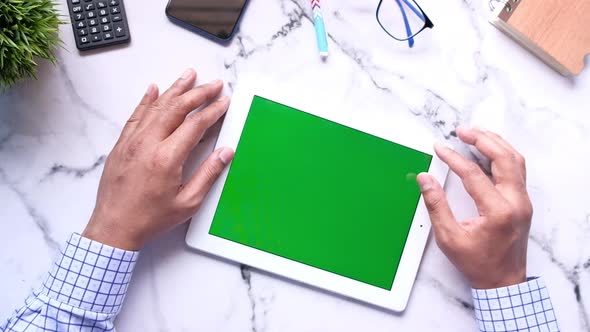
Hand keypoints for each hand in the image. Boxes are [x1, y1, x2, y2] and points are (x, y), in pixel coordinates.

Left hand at [82, 68, 234, 249]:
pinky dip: (146, 100)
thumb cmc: (151, 218)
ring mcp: (132, 142)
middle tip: (214, 84)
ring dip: (175, 89)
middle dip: (198, 93)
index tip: (224, 101)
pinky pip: (136, 115)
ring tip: (189, 75)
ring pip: (156, 107)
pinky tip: (154, 88)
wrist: (114, 227)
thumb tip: (225, 152)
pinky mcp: (121, 145)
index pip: (195, 125)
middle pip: (176, 109)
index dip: (212, 111)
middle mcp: (148, 144)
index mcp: (166, 158)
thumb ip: (208, 174)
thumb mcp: (188, 202)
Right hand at [416, 127, 531, 288]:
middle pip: (504, 159)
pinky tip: (489, 150)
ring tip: (476, 133)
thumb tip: (425, 179)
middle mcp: (516, 202)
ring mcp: (523, 201)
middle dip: (483, 140)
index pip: (475, 175)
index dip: (454, 159)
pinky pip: (517, 170)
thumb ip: (436, 205)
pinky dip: (503, 155)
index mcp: (498, 212)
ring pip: (515, 161)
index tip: (439, 149)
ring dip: (496, 144)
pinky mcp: (522, 202)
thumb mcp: (449, 237)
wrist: (503, 282)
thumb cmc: (478, 263)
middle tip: (462, 131)